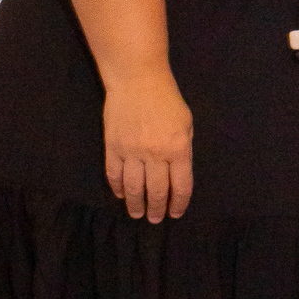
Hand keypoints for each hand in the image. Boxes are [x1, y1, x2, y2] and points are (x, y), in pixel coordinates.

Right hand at [103, 69, 193, 220]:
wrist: (137, 79)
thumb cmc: (167, 100)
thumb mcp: (186, 124)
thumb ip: (183, 149)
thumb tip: (176, 173)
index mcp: (178, 149)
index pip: (181, 186)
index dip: (179, 204)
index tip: (175, 213)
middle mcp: (155, 154)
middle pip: (157, 191)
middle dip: (157, 209)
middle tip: (155, 219)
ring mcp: (132, 151)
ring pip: (134, 187)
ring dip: (136, 204)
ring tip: (138, 213)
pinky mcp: (113, 146)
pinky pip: (114, 174)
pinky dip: (117, 187)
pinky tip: (121, 194)